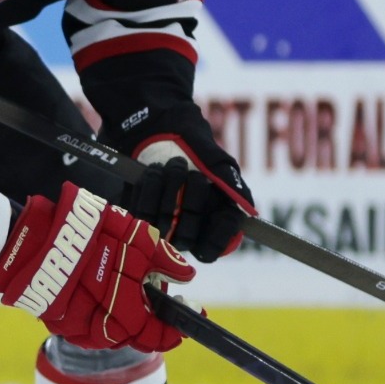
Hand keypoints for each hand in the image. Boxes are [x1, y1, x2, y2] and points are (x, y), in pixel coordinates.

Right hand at [0, 183, 195, 352]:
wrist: (29, 236)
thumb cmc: (83, 233)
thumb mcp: (132, 235)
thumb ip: (163, 258)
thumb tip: (186, 275)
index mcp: (121, 310)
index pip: (154, 334)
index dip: (171, 330)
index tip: (185, 320)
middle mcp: (97, 327)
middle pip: (131, 336)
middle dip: (146, 319)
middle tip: (153, 295)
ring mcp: (74, 328)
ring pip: (108, 333)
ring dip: (122, 317)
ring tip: (124, 289)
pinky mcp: (56, 322)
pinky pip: (85, 326)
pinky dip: (99, 314)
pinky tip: (101, 294)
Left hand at [117, 136, 255, 261]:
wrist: (165, 133)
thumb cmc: (198, 151)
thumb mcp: (220, 164)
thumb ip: (233, 187)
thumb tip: (247, 210)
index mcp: (210, 224)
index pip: (211, 251)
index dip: (213, 241)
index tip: (216, 217)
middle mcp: (185, 231)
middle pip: (185, 238)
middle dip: (191, 201)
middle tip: (193, 174)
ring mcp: (159, 225)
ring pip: (160, 224)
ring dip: (169, 187)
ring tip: (172, 165)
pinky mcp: (137, 213)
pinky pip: (139, 210)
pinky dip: (148, 185)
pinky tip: (154, 170)